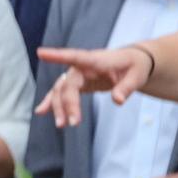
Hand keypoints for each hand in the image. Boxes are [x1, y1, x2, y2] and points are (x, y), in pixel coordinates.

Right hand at [35, 46, 153, 126]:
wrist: (131, 63)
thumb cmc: (135, 66)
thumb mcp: (137, 76)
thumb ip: (127, 88)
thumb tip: (117, 101)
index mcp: (95, 60)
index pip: (75, 57)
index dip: (57, 55)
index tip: (40, 53)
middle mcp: (81, 67)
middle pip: (68, 85)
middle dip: (68, 104)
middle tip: (74, 123)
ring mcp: (77, 75)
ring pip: (61, 91)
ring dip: (59, 107)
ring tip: (62, 125)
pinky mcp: (76, 84)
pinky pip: (60, 93)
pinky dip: (51, 102)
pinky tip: (41, 112)